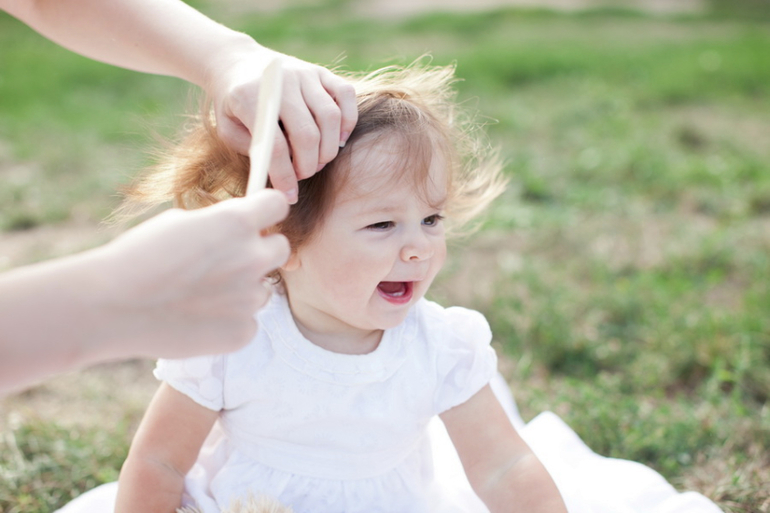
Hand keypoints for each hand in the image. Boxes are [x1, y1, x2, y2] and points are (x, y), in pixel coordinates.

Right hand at [98, 189, 289, 357]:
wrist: (111, 307)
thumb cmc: (138, 258)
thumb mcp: (179, 222)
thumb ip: (218, 224)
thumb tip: (239, 229)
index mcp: (236, 222)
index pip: (276, 205)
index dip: (264, 211)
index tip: (255, 219)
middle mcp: (252, 257)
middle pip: (280, 248)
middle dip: (260, 251)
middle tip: (229, 261)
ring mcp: (250, 298)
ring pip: (262, 289)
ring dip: (242, 289)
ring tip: (200, 295)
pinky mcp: (244, 332)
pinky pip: (248, 321)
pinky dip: (229, 321)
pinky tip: (197, 319)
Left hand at [207, 45, 356, 202]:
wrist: (238, 63)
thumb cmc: (234, 104)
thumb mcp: (228, 129)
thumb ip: (252, 150)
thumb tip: (282, 178)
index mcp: (250, 96)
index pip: (274, 145)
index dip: (284, 175)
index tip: (289, 195)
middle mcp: (281, 81)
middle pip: (307, 134)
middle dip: (308, 165)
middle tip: (302, 176)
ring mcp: (304, 73)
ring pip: (330, 117)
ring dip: (328, 149)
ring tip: (317, 162)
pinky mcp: (321, 72)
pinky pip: (346, 96)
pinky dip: (348, 122)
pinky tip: (339, 140)